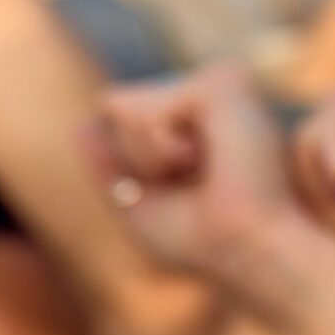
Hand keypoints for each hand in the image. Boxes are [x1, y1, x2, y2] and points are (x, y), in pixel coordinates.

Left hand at [88, 63, 298, 286]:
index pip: (120, 115)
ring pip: (125, 107)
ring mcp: (221, 86)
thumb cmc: (208, 242)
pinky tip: (208, 158)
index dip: (132, 163)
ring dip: (150, 156)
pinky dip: (162, 148)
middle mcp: (214, 95)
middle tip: (196, 184)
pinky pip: (146, 110)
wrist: (250, 250)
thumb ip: (113, 166)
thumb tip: (84, 125)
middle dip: (137, 158)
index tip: (185, 192)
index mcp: (203, 120)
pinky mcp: (222, 84)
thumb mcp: (144, 207)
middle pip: (115, 107)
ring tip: (206, 171)